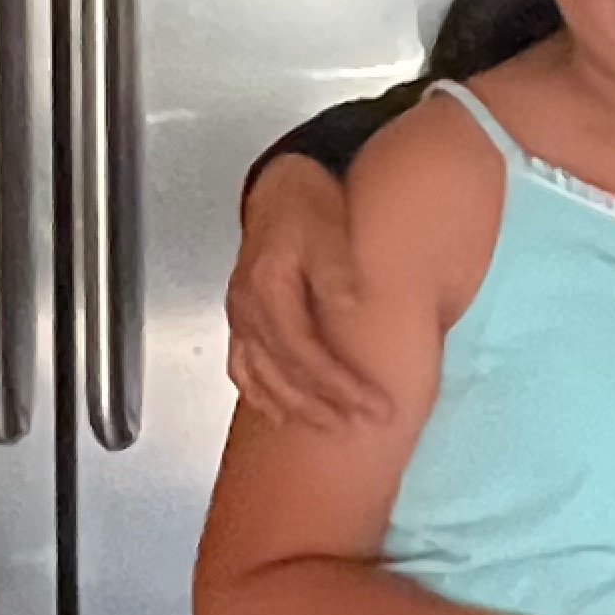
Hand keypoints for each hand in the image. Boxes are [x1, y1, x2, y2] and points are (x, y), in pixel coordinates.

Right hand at [227, 158, 394, 428]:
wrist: (279, 187)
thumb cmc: (309, 204)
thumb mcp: (329, 225)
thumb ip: (336, 270)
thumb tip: (352, 308)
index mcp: (268, 285)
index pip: (306, 352)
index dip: (340, 384)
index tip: (375, 405)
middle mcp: (247, 308)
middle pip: (284, 373)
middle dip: (325, 406)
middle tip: (365, 425)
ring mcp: (239, 316)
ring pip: (259, 377)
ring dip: (296, 408)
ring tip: (332, 428)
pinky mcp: (240, 318)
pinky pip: (242, 367)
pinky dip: (261, 395)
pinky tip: (281, 411)